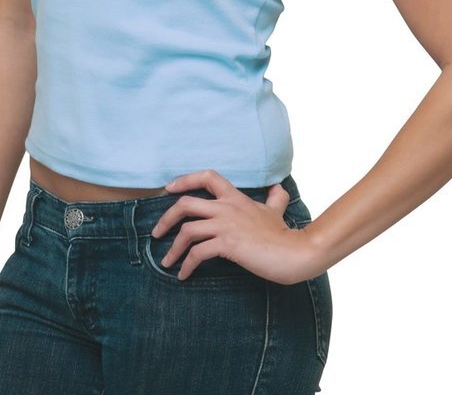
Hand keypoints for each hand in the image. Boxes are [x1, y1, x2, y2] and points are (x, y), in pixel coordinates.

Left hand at [150, 168, 317, 285]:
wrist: (294, 252)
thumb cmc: (283, 234)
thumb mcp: (276, 210)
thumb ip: (275, 198)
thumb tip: (278, 187)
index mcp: (235, 197)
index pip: (207, 176)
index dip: (185, 180)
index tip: (169, 189)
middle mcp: (227, 208)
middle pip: (186, 204)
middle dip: (166, 218)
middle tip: (157, 232)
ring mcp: (226, 226)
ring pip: (187, 230)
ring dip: (173, 248)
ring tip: (166, 262)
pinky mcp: (228, 245)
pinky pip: (198, 253)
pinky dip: (186, 265)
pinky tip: (184, 275)